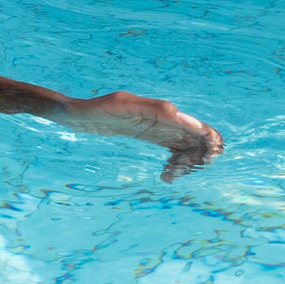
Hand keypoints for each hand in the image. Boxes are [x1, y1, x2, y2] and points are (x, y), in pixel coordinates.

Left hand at [60, 93, 223, 179]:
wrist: (76, 115)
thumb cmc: (96, 108)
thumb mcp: (121, 106)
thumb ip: (152, 109)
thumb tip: (180, 114)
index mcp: (162, 111)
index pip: (197, 126)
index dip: (208, 142)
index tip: (205, 160)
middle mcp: (164, 119)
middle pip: (197, 139)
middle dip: (198, 157)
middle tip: (179, 171)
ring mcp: (158, 128)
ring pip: (187, 148)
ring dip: (186, 164)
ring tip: (168, 177)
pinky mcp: (150, 137)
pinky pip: (174, 151)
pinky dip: (176, 164)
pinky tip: (166, 175)